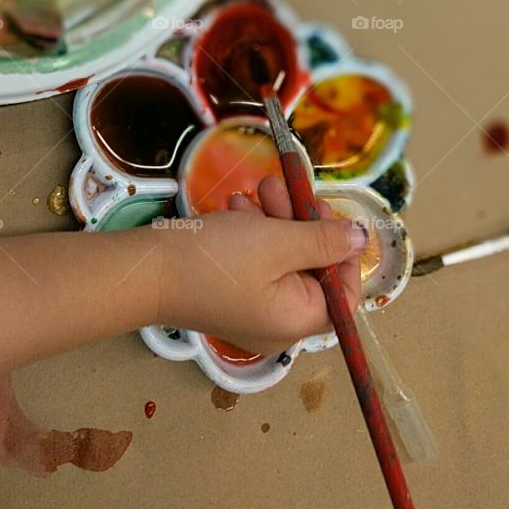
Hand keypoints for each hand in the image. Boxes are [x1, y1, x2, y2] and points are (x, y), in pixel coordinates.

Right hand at [155, 176, 365, 353]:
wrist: (146, 270)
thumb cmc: (216, 259)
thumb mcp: (277, 241)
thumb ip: (324, 239)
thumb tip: (361, 238)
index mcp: (298, 320)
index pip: (344, 292)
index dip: (342, 251)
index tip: (325, 213)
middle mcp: (279, 322)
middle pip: (310, 268)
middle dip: (300, 221)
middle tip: (284, 186)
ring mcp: (251, 309)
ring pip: (280, 258)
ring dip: (273, 219)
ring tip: (255, 189)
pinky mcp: (228, 292)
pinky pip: (254, 262)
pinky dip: (251, 232)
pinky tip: (236, 208)